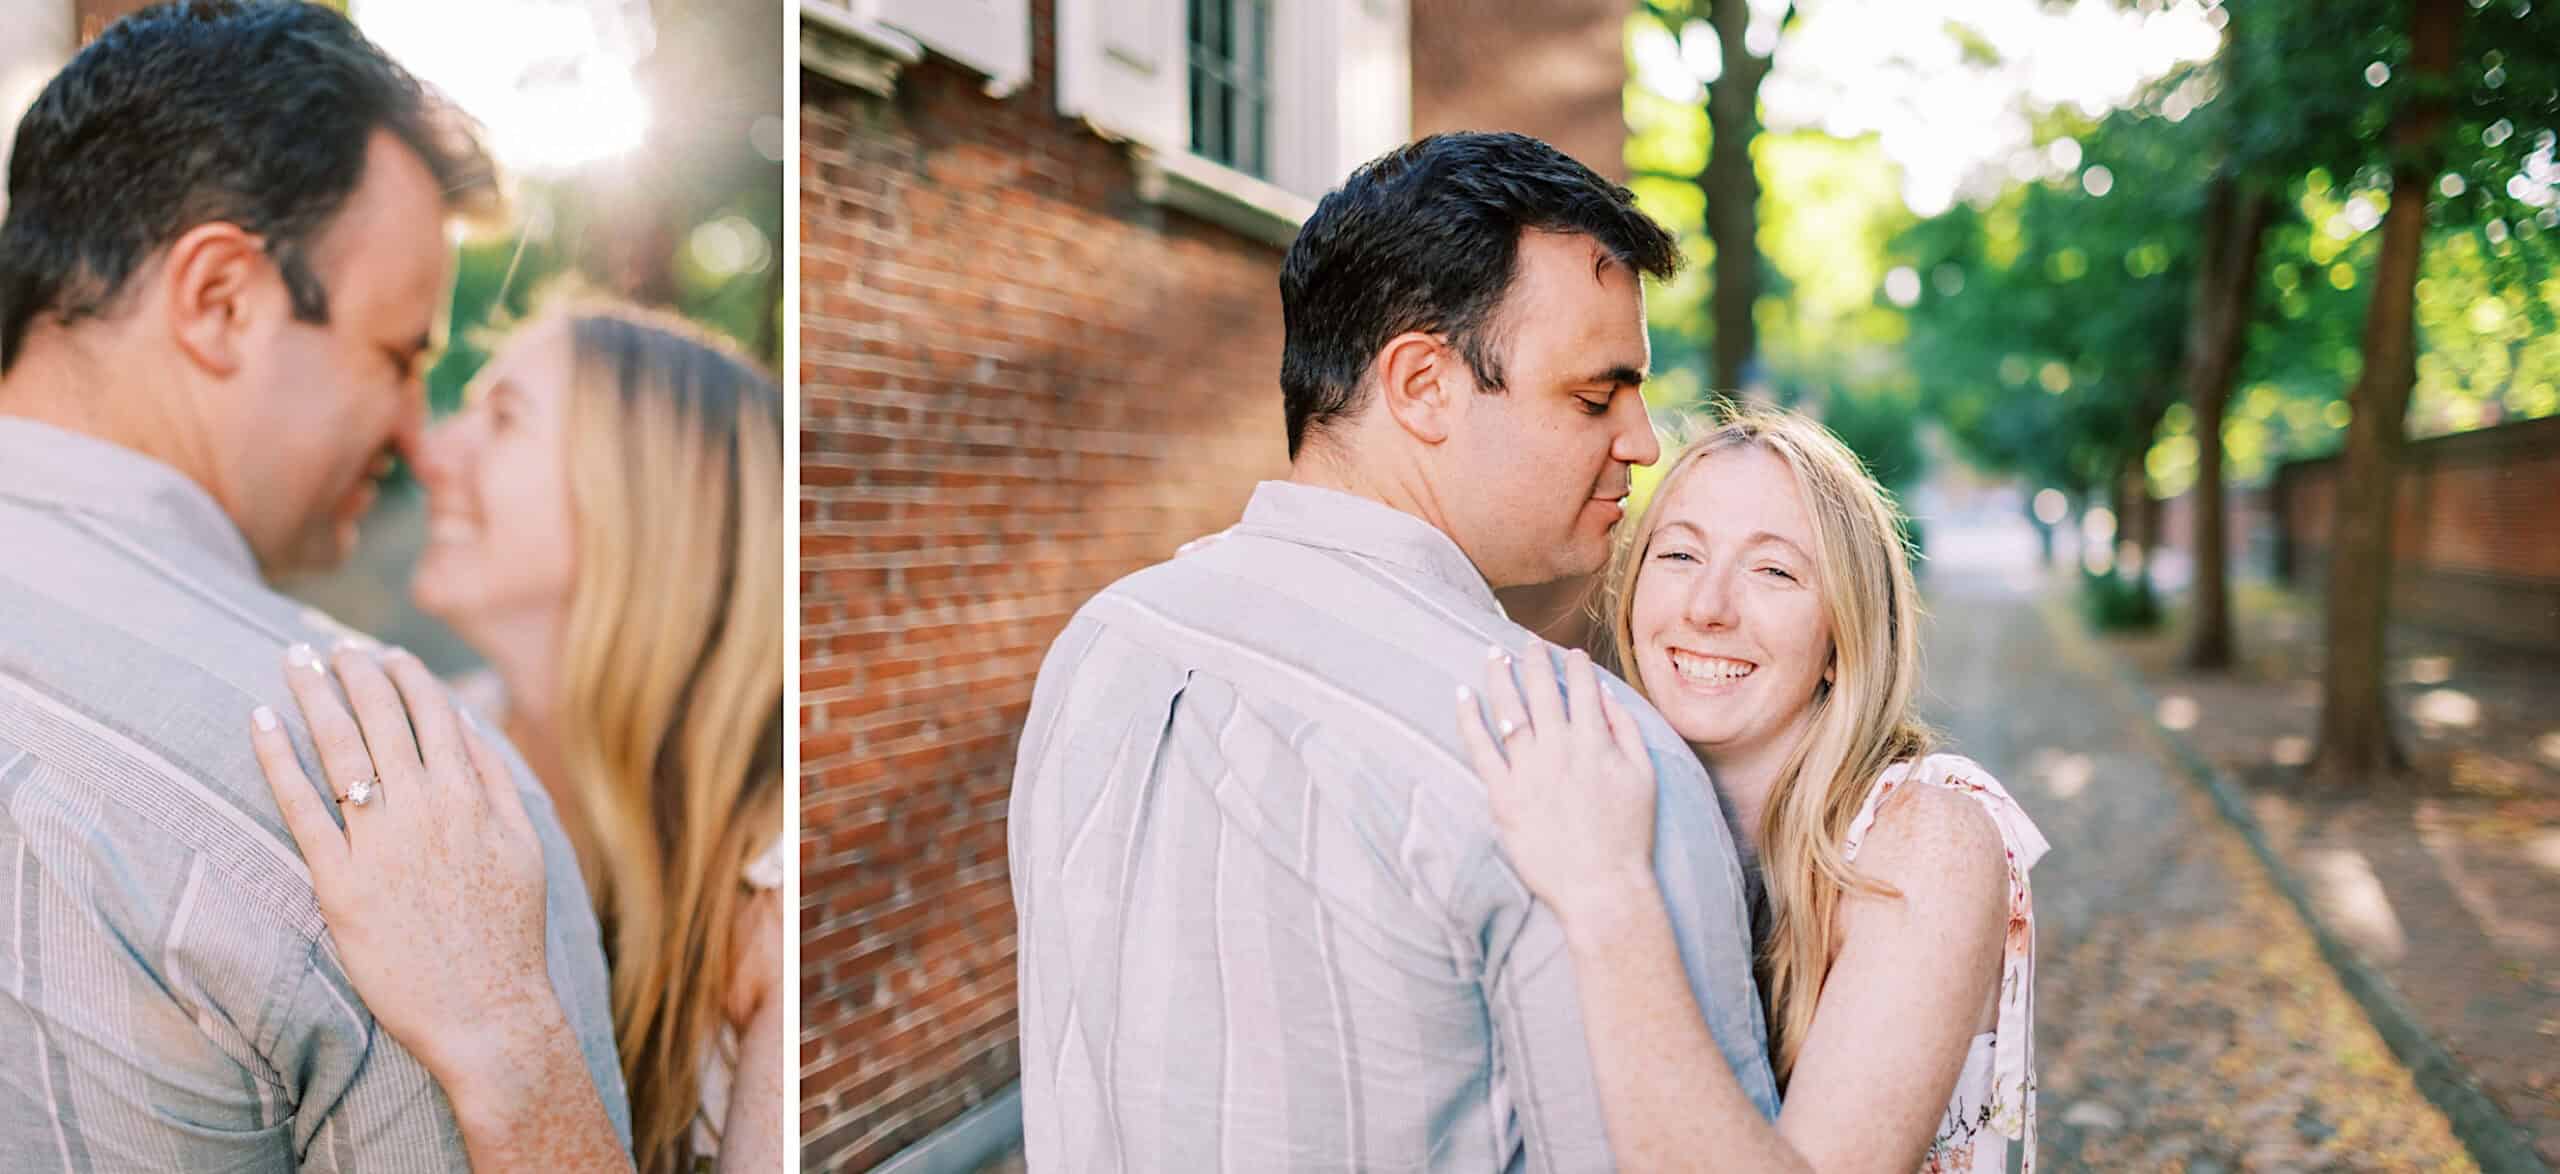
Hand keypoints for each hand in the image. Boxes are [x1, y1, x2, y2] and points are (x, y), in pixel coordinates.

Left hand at [249, 642, 560, 1088]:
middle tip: (326, 646)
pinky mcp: (341, 884)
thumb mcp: (523, 845)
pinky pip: (301, 808)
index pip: (432, 712)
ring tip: (294, 664)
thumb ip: (496, 781)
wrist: (487, 1009)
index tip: (382, 653)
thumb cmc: (508, 932)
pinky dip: (276, 759)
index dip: (403, 675)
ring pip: (340, 749)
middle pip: (380, 719)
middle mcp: (426, 809)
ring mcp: (381, 844)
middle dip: (351, 671)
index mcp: (471, 797)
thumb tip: (469, 723)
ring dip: (313, 696)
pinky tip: (260, 723)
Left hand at [1455, 641, 1662, 930]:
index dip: (1575, 664)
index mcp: (1595, 741)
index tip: (1569, 653)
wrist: (1601, 885)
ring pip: (1508, 710)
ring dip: (1499, 676)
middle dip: (1533, 659)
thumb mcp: (1644, 776)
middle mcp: (1559, 748)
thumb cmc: (1629, 834)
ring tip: (1493, 655)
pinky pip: (1480, 749)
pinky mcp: (1503, 796)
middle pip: (1540, 689)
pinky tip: (1463, 695)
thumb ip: (1626, 730)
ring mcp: (1528, 771)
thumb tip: (1606, 696)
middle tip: (1527, 642)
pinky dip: (1469, 718)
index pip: (1582, 687)